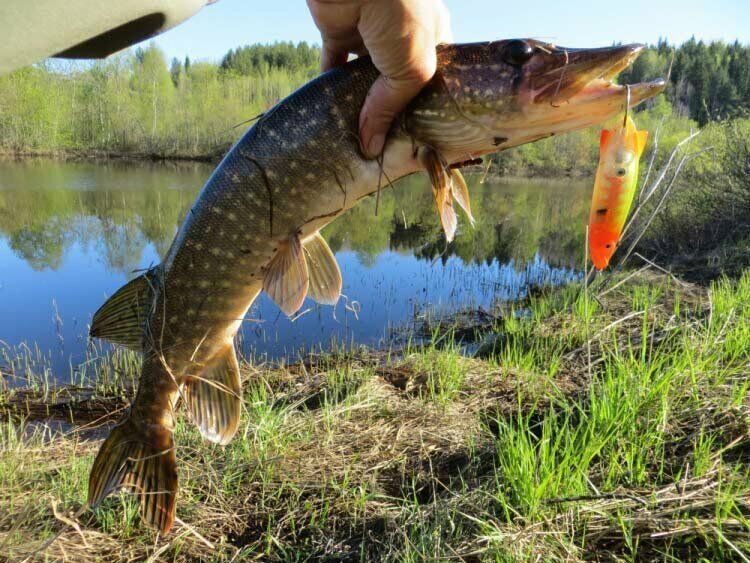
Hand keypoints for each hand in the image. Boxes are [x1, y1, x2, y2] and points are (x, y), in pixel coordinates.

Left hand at [307, 0, 451, 157]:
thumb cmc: (403, 16)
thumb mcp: (411, 70)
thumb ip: (391, 109)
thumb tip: (372, 147)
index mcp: (433, 39)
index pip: (431, 81)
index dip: (424, 110)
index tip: (415, 141)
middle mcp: (402, 37)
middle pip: (394, 84)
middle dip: (389, 113)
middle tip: (383, 150)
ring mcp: (369, 34)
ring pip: (362, 79)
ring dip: (358, 104)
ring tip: (355, 140)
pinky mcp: (337, 31)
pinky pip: (332, 67)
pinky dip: (328, 88)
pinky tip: (329, 116)